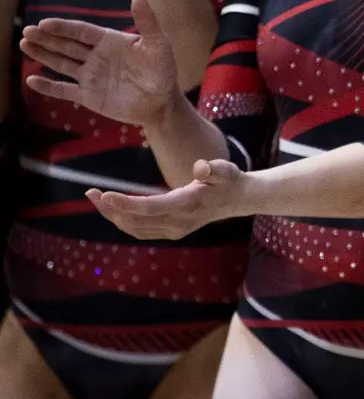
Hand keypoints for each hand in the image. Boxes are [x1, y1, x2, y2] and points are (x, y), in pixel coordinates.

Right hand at [20, 0, 180, 126]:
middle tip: (26, 32)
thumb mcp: (157, 44)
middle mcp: (96, 56)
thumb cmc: (163, 71)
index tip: (44, 24)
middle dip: (46, 38)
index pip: (81, 31)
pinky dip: (48, 86)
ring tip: (24, 45)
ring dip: (43, 55)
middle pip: (66, 45)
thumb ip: (147, 21)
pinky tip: (32, 79)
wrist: (163, 104)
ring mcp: (90, 76)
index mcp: (109, 41)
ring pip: (61, 63)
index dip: (63, 27)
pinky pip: (64, 90)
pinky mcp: (88, 96)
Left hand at [87, 157, 249, 238]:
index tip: (106, 194)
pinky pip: (140, 230)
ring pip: (135, 228)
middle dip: (111, 209)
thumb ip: (213, 169)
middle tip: (91, 193)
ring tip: (96, 199)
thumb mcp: (226, 170)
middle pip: (136, 221)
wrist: (237, 200)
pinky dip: (122, 221)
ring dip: (113, 216)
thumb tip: (201, 167)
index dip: (126, 203)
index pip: (151, 208)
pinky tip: (112, 209)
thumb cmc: (228, 181)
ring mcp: (173, 230)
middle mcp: (178, 223)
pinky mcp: (170, 231)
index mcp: (188, 206)